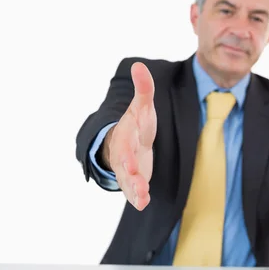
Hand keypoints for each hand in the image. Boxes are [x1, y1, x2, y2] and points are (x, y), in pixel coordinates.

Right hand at [103, 62, 156, 210]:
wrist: (125, 141)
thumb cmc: (136, 123)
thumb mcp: (141, 107)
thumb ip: (144, 89)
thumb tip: (139, 65)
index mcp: (127, 135)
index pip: (126, 143)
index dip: (128, 151)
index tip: (131, 162)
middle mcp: (124, 154)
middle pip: (125, 164)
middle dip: (130, 173)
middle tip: (136, 181)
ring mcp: (128, 169)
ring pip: (128, 181)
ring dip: (135, 189)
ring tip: (142, 198)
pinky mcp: (134, 180)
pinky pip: (134, 191)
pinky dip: (138, 198)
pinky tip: (143, 204)